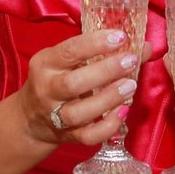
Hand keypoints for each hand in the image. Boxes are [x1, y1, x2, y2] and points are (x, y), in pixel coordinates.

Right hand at [18, 30, 142, 146]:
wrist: (31, 119)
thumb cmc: (56, 79)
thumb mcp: (69, 61)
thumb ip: (101, 52)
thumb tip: (144, 46)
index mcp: (45, 63)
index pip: (69, 51)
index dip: (95, 43)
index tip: (120, 37)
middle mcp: (47, 89)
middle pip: (73, 83)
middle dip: (105, 71)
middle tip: (130, 61)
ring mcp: (55, 115)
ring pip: (80, 112)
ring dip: (108, 99)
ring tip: (131, 85)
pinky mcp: (67, 136)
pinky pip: (88, 136)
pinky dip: (108, 126)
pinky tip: (123, 112)